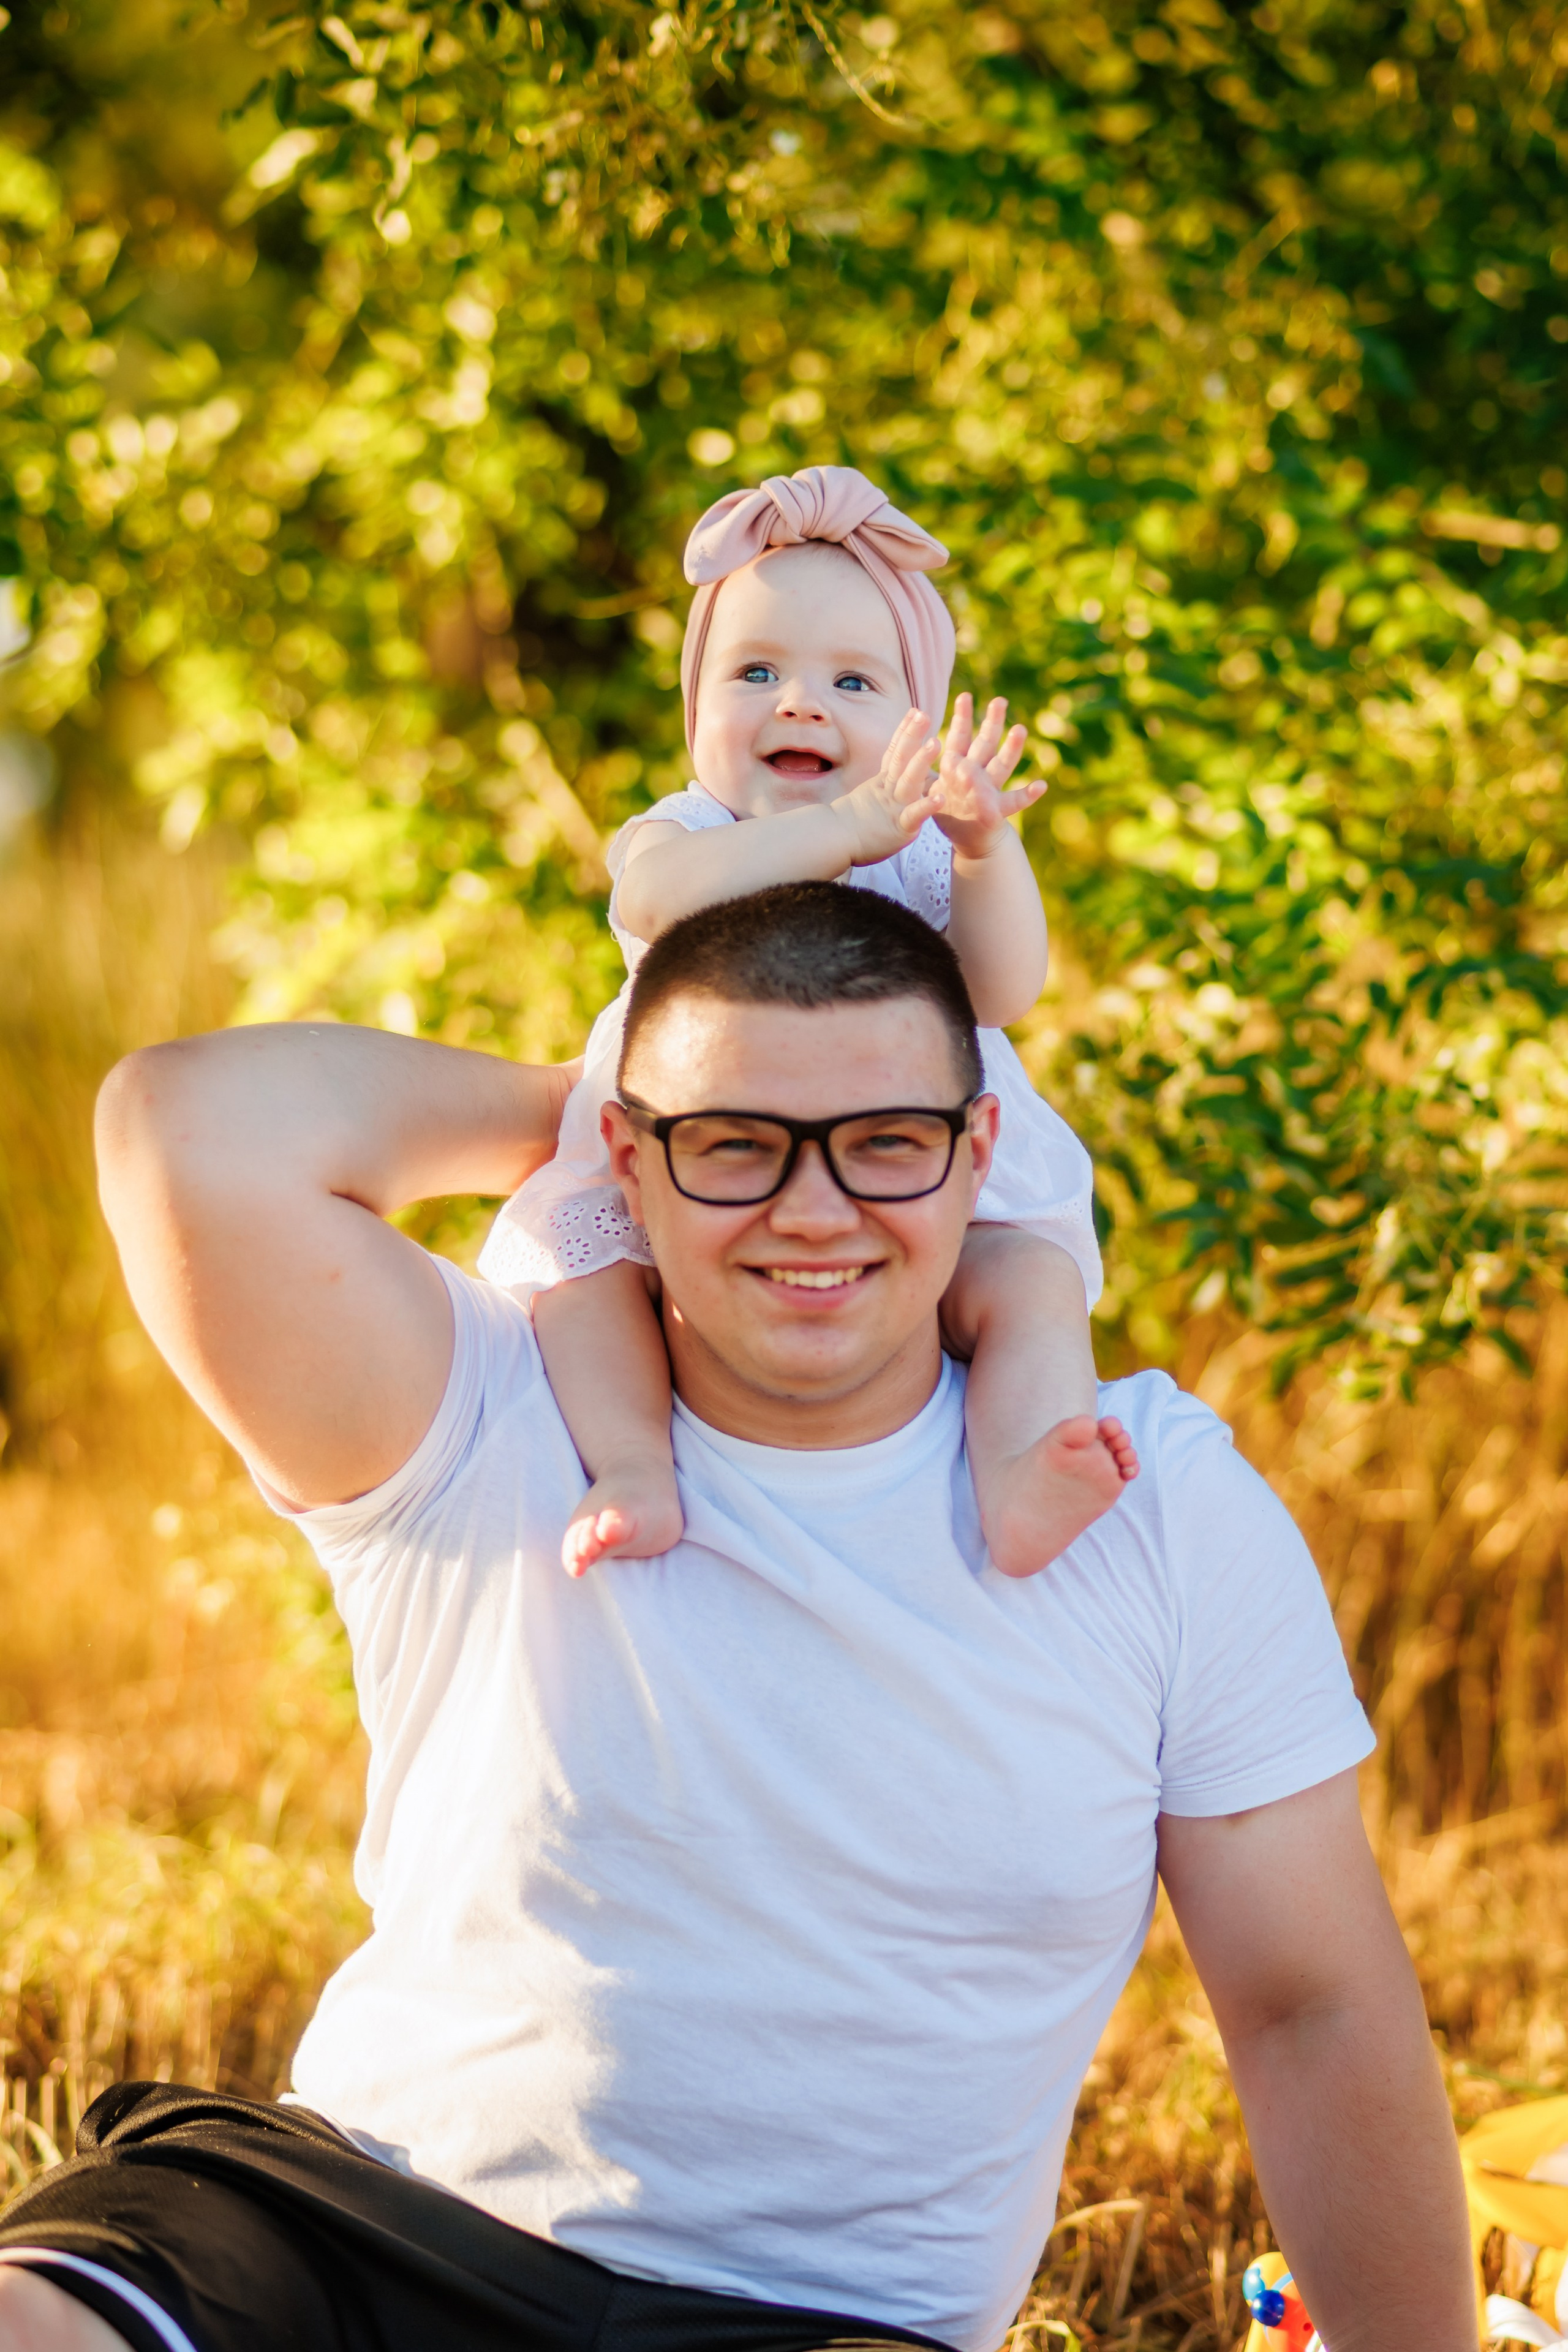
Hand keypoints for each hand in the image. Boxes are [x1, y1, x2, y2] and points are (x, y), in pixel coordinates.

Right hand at [830, 706, 941, 867]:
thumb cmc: (852, 826)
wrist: (835, 842)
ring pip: (909, 781)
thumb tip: (886, 772)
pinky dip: (926, 806)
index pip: (894, 752)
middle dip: (912, 735)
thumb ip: (882, 784)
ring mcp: (895, 807)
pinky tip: (941, 797)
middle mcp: (889, 791)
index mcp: (883, 783)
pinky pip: (914, 815)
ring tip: (936, 743)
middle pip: (900, 758)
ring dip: (922, 761)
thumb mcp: (869, 797)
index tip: (914, 711)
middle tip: (924, 714)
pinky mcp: (901, 828)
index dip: (904, 731)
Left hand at [930, 694, 1043, 861]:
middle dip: (991, 723)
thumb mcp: (932, 786)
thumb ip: (925, 768)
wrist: (969, 839)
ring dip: (1010, 749)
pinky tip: (1041, 785)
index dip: (962, 718)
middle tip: (999, 701)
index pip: (960, 738)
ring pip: (1000, 767)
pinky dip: (1028, 795)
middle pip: (985, 745)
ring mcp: (990, 791)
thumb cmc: (950, 809)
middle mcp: (978, 773)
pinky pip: (1014, 802)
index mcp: (960, 766)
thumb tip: (911, 743)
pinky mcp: (997, 812)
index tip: (964, 696)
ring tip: (1019, 730)